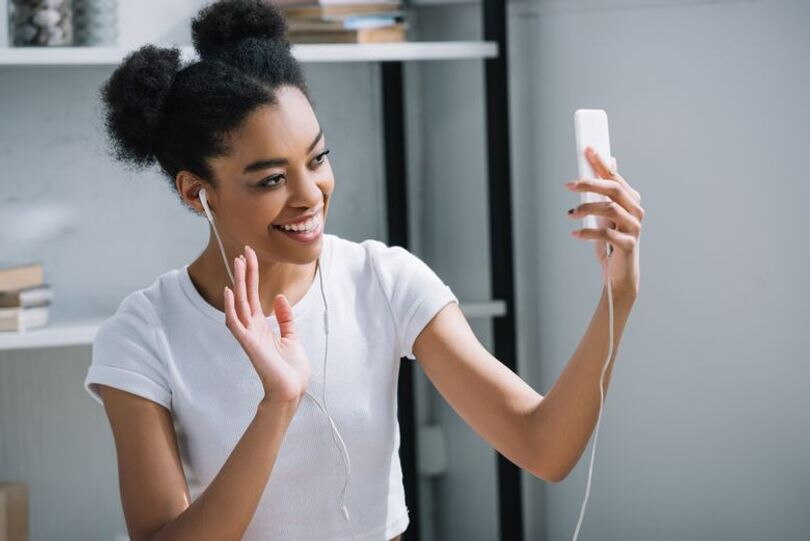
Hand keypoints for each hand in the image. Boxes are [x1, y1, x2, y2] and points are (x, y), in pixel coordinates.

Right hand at [223, 245, 311, 404]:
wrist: (292, 389)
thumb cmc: (291, 368)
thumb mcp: (292, 336)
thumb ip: (285, 318)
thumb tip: (280, 298)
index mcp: (262, 326)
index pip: (254, 295)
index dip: (252, 275)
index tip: (250, 256)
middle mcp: (252, 328)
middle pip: (245, 295)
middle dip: (245, 273)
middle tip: (243, 251)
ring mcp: (249, 335)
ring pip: (239, 304)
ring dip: (238, 283)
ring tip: (238, 263)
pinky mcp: (248, 344)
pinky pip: (235, 323)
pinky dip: (231, 307)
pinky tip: (230, 291)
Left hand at [565, 147, 643, 297]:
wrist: (618, 276)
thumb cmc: (610, 243)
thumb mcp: (605, 216)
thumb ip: (606, 192)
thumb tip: (609, 163)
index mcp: (630, 201)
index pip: (615, 177)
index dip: (601, 163)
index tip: (587, 150)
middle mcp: (636, 212)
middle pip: (614, 189)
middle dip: (590, 183)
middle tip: (569, 184)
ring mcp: (634, 228)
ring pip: (611, 208)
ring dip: (587, 207)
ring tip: (570, 213)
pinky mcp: (628, 245)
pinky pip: (607, 234)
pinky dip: (588, 232)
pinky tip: (575, 233)